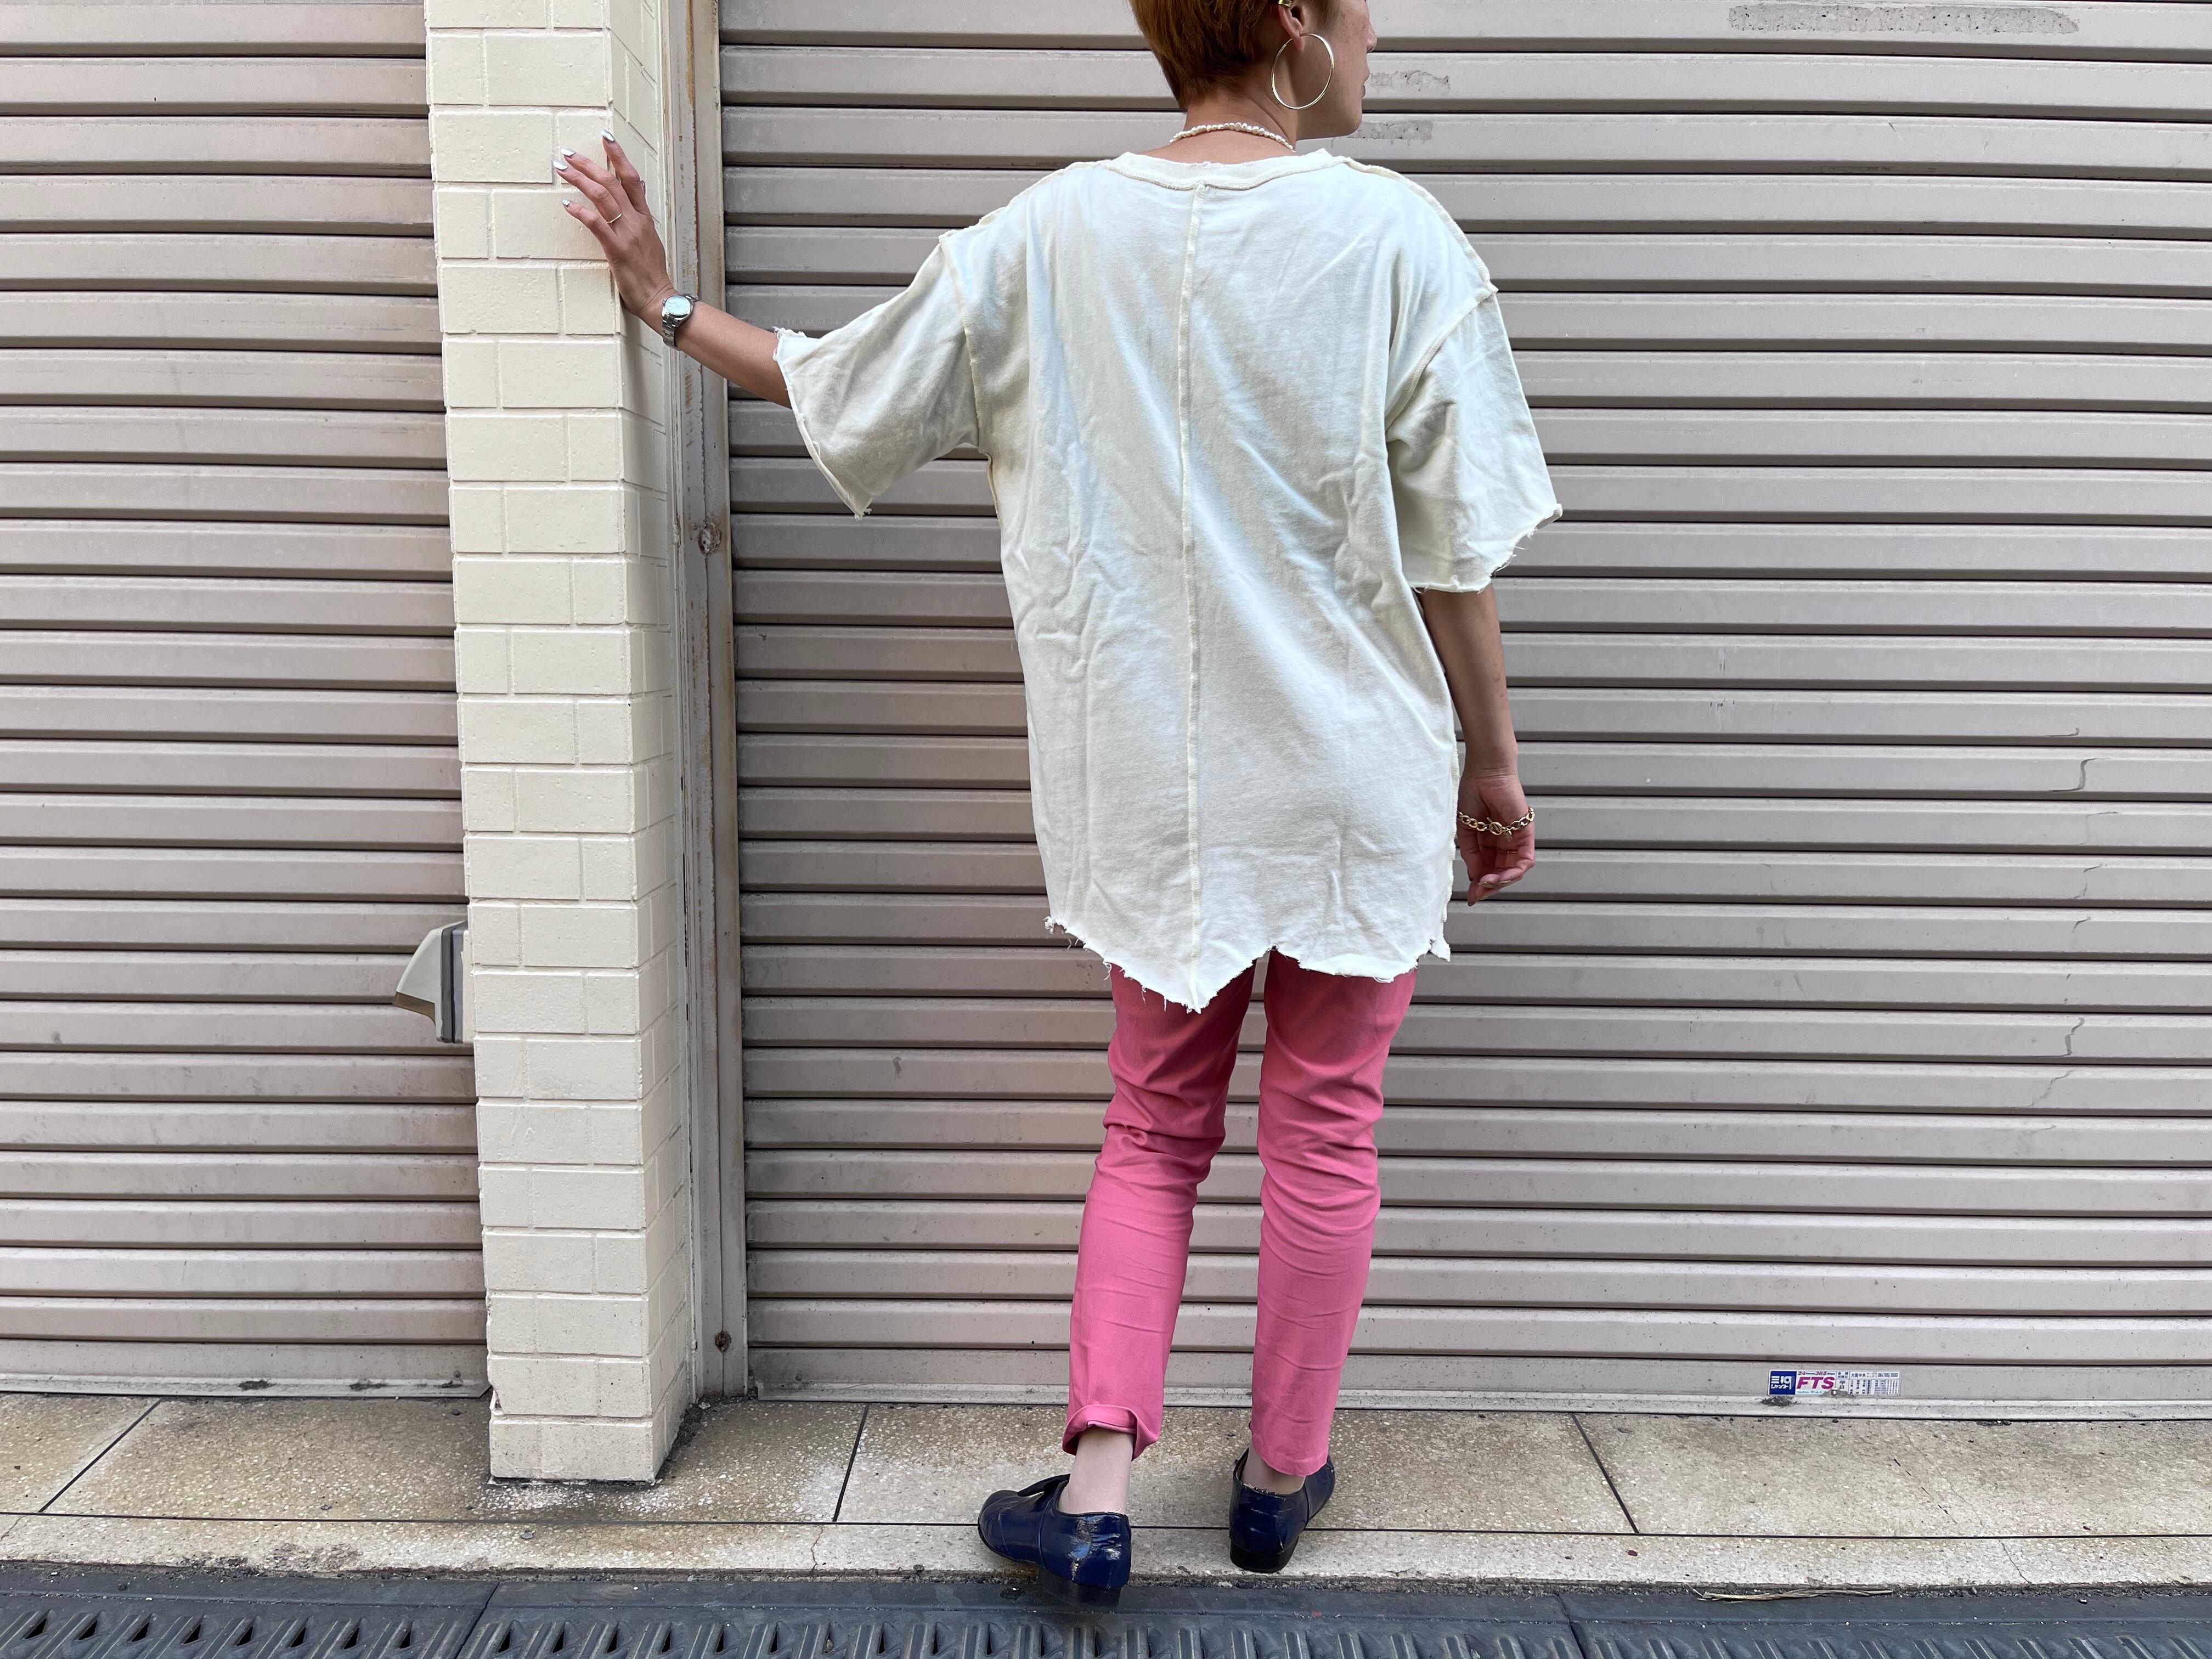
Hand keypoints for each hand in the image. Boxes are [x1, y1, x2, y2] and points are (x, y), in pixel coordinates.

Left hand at [557, 135, 678, 322]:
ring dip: (579, 179)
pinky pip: (597, 225)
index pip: (632, 178)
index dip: (619, 156)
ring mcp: (627, 234)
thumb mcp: (650, 241)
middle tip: (568, 152)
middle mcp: (636, 221)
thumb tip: (636, 199)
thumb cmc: (651, 274)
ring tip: (562, 168)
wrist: (659, 298)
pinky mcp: (617, 250)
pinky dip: (581, 212)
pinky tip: (566, 204)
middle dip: (589, 163)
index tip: (605, 137)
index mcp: (644, 217)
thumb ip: (640, 219)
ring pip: (603, 197)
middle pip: (612, 182)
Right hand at [1457, 770, 1534, 903]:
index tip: (1470, 896)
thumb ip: (1471, 853)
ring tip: (1486, 883)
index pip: (1487, 868)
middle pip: (1500, 873)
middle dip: (1489, 886)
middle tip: (1477, 893)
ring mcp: (1516, 838)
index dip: (1479, 884)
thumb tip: (1476, 877)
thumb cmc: (1473, 793)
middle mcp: (1504, 842)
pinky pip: (1525, 859)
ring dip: (1500, 881)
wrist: (1485, 773)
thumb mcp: (1466, 830)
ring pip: (1513, 870)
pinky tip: (1501, 877)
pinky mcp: (1526, 833)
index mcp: (1489, 841)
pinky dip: (1515, 872)